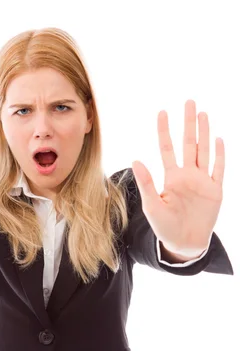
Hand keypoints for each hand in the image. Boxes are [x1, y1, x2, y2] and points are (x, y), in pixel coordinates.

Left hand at [131, 99, 224, 256]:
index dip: (165, 130)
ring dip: (204, 133)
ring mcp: (202, 181)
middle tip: (189, 102)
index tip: (162, 112)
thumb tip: (135, 160)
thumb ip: (146, 183)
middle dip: (189, 123)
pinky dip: (220, 155)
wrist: (184, 244)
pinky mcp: (215, 191)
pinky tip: (219, 139)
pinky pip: (219, 169)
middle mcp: (187, 175)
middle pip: (189, 144)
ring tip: (203, 113)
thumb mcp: (152, 206)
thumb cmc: (165, 227)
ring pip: (204, 151)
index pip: (167, 148)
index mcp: (171, 177)